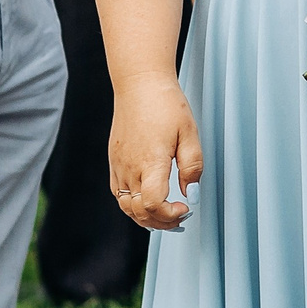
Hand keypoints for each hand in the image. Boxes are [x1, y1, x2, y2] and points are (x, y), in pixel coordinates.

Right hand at [109, 80, 201, 230]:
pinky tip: (149, 200)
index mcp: (151, 161)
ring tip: (166, 214)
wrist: (139, 85)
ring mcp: (119, 166)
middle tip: (181, 217)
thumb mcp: (189, 133)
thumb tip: (191, 195)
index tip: (185, 209)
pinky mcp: (114, 162)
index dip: (169, 215)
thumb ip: (192, 167)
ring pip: (126, 206)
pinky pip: (119, 193)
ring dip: (146, 217)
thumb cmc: (166, 105)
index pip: (152, 204)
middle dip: (162, 222)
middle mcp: (130, 167)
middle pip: (139, 211)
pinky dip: (133, 205)